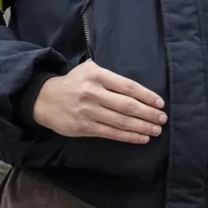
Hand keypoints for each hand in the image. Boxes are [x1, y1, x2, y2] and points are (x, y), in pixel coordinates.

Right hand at [32, 60, 166, 144]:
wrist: (44, 99)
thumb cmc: (73, 83)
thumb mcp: (88, 70)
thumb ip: (110, 76)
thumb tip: (136, 88)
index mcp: (98, 75)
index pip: (128, 87)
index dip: (147, 96)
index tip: (160, 103)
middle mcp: (94, 93)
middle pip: (128, 105)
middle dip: (148, 114)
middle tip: (162, 119)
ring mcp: (88, 111)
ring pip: (121, 121)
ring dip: (142, 127)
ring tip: (156, 130)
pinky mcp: (84, 127)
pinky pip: (111, 133)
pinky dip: (128, 137)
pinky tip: (141, 138)